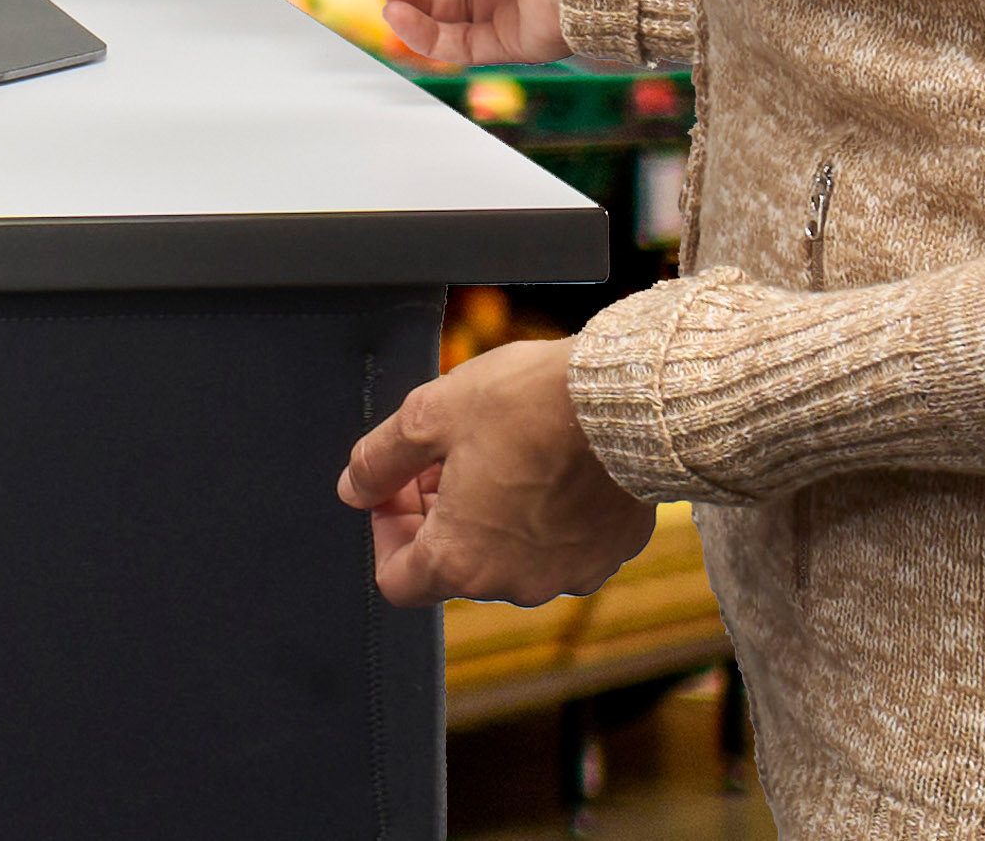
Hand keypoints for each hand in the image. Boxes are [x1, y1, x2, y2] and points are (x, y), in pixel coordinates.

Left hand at [336, 336, 656, 606]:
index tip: (395, 489)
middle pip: (454, 564)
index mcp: (461, 562)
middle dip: (437, 514)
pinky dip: (542, 516)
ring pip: (508, 555)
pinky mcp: (610, 554)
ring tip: (497, 454)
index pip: (398, 580)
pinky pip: (560, 544)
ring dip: (489, 515)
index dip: (386, 532)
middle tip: (444, 457)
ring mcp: (569, 574)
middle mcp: (515, 584)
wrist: (630, 401)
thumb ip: (379, 460)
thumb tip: (354, 487)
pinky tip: (546, 466)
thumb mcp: (428, 417)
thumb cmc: (526, 406)